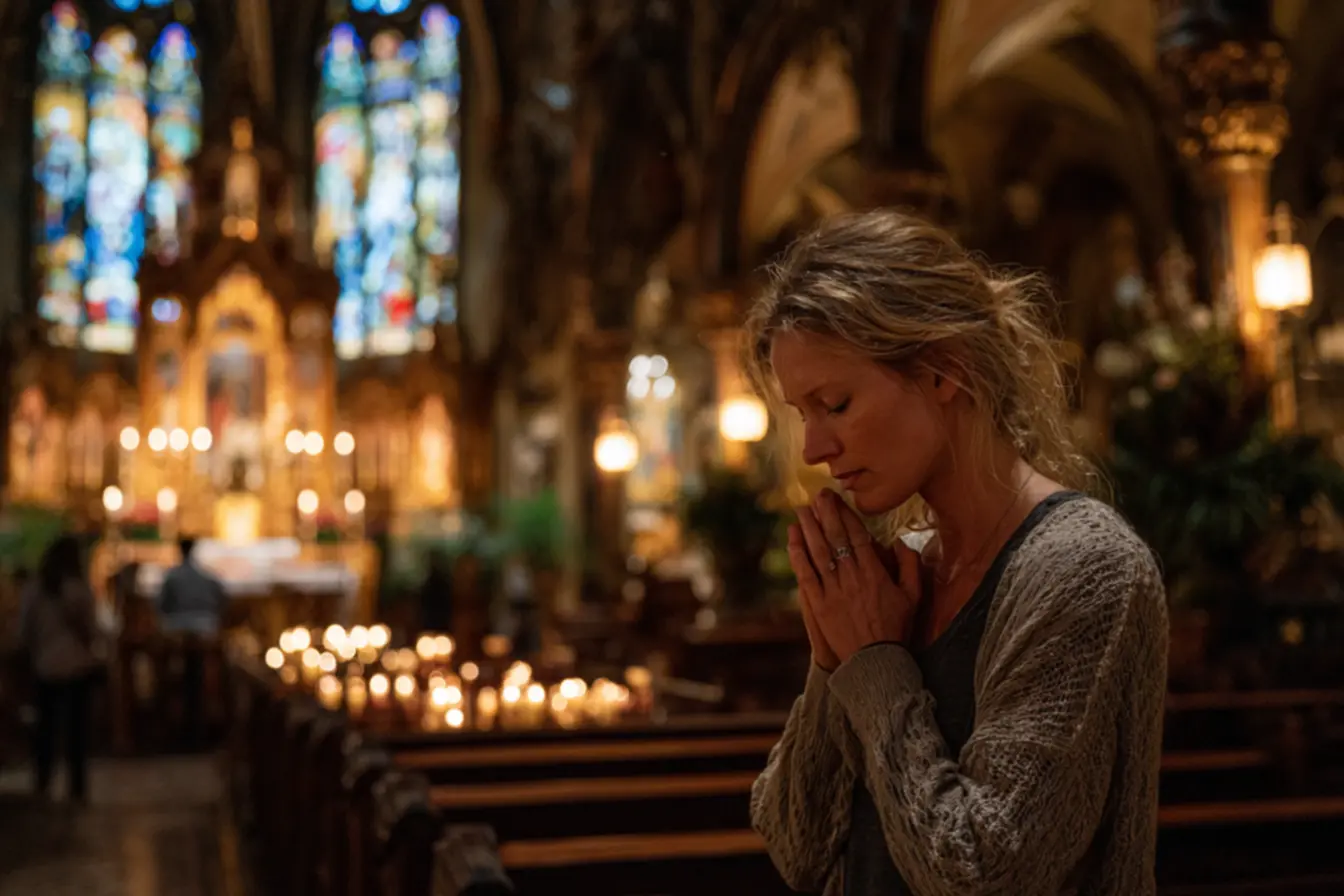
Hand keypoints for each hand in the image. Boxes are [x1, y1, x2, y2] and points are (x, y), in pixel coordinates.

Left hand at [793, 489, 920, 663]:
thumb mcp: (913, 597)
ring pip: (819, 552)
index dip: (846, 515)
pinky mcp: (819, 604)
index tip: (838, 500)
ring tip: (801, 509)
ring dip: (809, 528)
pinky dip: (798, 554)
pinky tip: (792, 538)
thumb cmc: (895, 628)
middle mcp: (853, 577)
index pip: (858, 536)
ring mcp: (834, 591)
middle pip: (836, 538)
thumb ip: (910, 566)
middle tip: (817, 495)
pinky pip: (806, 574)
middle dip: (826, 514)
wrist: (875, 661)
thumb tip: (900, 542)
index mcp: (875, 573)